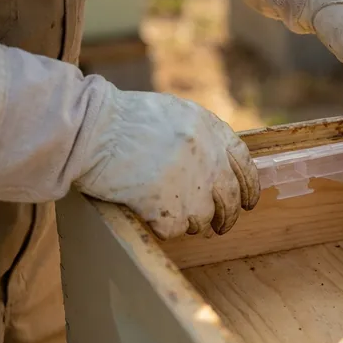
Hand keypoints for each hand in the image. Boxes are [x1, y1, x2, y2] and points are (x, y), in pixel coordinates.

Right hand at [75, 86, 260, 239]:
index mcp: (212, 131)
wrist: (93, 129)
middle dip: (228, 216)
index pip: (245, 164)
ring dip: (193, 222)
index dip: (249, 186)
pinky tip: (150, 214)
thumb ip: (202, 135)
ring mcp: (192, 184)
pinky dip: (165, 227)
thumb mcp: (176, 113)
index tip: (248, 202)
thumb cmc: (125, 119)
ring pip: (205, 218)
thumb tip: (218, 162)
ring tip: (174, 215)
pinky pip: (177, 229)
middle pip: (231, 198)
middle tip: (222, 226)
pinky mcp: (169, 207)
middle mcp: (209, 158)